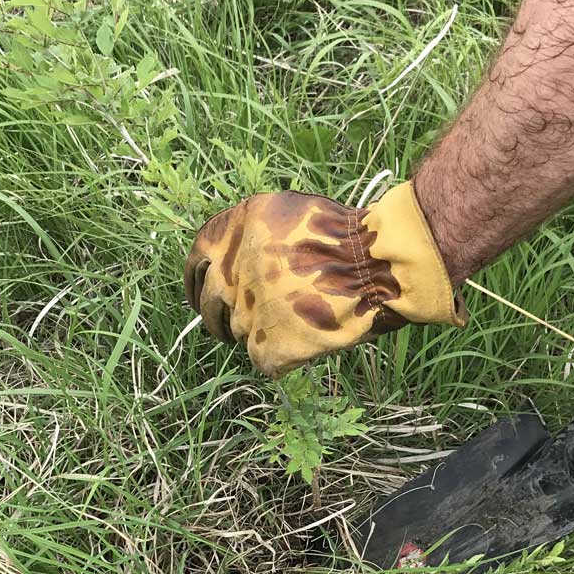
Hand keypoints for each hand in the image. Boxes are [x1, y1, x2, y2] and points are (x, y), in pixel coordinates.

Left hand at [183, 182, 464, 377]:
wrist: (376, 264)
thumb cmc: (345, 235)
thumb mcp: (287, 215)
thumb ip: (256, 236)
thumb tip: (241, 260)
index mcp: (232, 233)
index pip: (197, 259)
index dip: (199, 278)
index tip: (205, 289)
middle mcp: (231, 272)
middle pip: (208, 301)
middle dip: (218, 312)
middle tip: (238, 319)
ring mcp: (247, 312)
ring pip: (235, 332)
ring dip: (254, 332)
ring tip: (286, 328)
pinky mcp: (268, 346)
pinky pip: (265, 358)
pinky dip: (282, 355)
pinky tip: (306, 343)